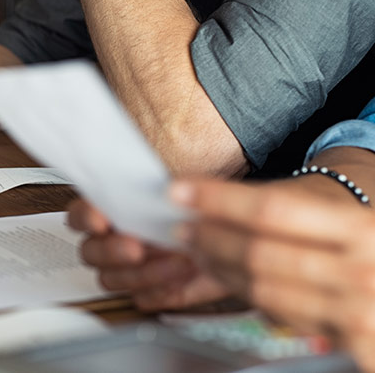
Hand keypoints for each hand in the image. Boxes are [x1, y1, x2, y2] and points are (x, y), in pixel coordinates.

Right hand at [67, 199, 228, 310]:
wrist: (229, 237)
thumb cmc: (201, 210)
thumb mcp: (189, 190)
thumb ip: (169, 188)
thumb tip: (166, 190)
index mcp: (112, 210)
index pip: (80, 214)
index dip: (86, 218)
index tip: (101, 221)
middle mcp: (112, 242)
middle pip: (90, 253)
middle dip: (112, 251)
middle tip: (137, 248)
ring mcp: (127, 270)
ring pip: (111, 280)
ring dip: (143, 273)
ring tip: (177, 260)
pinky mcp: (149, 292)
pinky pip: (142, 299)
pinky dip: (161, 291)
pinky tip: (181, 279)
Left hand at [172, 179, 374, 371]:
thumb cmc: (364, 235)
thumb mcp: (338, 210)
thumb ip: (283, 206)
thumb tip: (211, 202)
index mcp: (359, 228)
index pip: (272, 210)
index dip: (218, 200)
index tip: (180, 192)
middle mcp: (361, 271)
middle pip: (259, 254)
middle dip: (210, 239)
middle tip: (183, 227)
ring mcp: (358, 312)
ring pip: (262, 290)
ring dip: (219, 269)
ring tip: (200, 253)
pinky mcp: (351, 344)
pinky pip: (280, 318)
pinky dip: (248, 296)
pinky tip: (232, 279)